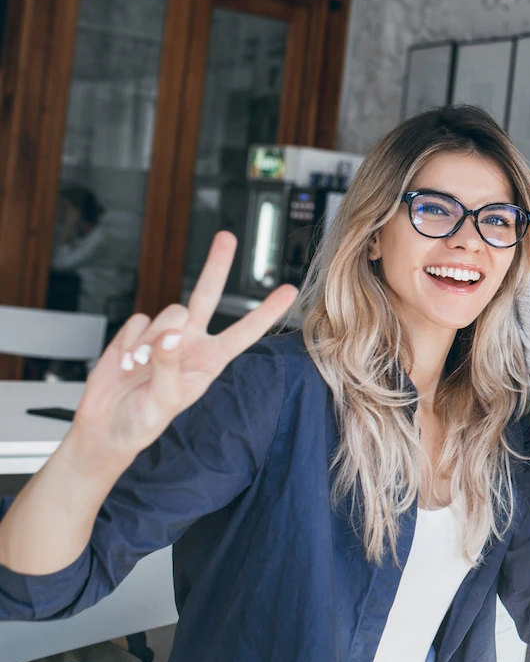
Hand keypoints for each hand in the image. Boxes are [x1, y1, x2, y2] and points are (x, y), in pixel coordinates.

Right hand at [72, 231, 297, 461]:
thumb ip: (170, 365)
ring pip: (167, 312)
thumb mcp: (165, 400)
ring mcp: (163, 334)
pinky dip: (129, 341)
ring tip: (138, 367)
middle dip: (216, 264)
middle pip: (207, 295)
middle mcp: (191, 341)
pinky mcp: (136, 332)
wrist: (107, 425)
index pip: (244, 331)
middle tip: (227, 237)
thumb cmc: (144, 420)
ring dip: (150, 340)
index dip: (267, 311)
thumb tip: (171, 335)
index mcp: (211, 359)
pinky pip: (137, 321)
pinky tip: (125, 362)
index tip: (288, 289)